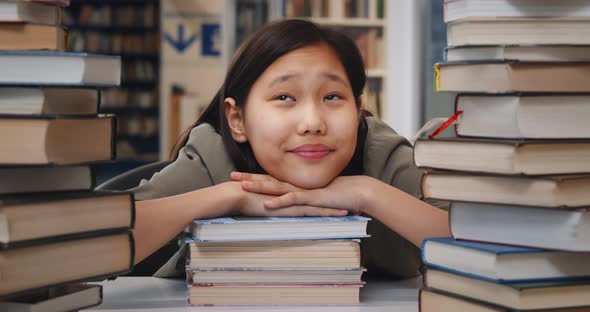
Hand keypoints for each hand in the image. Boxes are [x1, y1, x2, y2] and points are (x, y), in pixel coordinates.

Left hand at [232, 173, 374, 214]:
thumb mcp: (317, 198)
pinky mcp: (311, 198)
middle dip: (249, 178)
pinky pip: (292, 200)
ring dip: (258, 186)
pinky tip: (266, 204)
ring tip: (241, 185)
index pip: (272, 180)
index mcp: (296, 185)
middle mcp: (297, 185)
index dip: (255, 177)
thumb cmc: (339, 195)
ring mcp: (303, 190)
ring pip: (276, 187)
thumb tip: (295, 203)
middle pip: (268, 180)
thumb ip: (305, 200)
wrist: (357, 192)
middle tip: (231, 176)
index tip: (239, 176)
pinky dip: (279, 202)